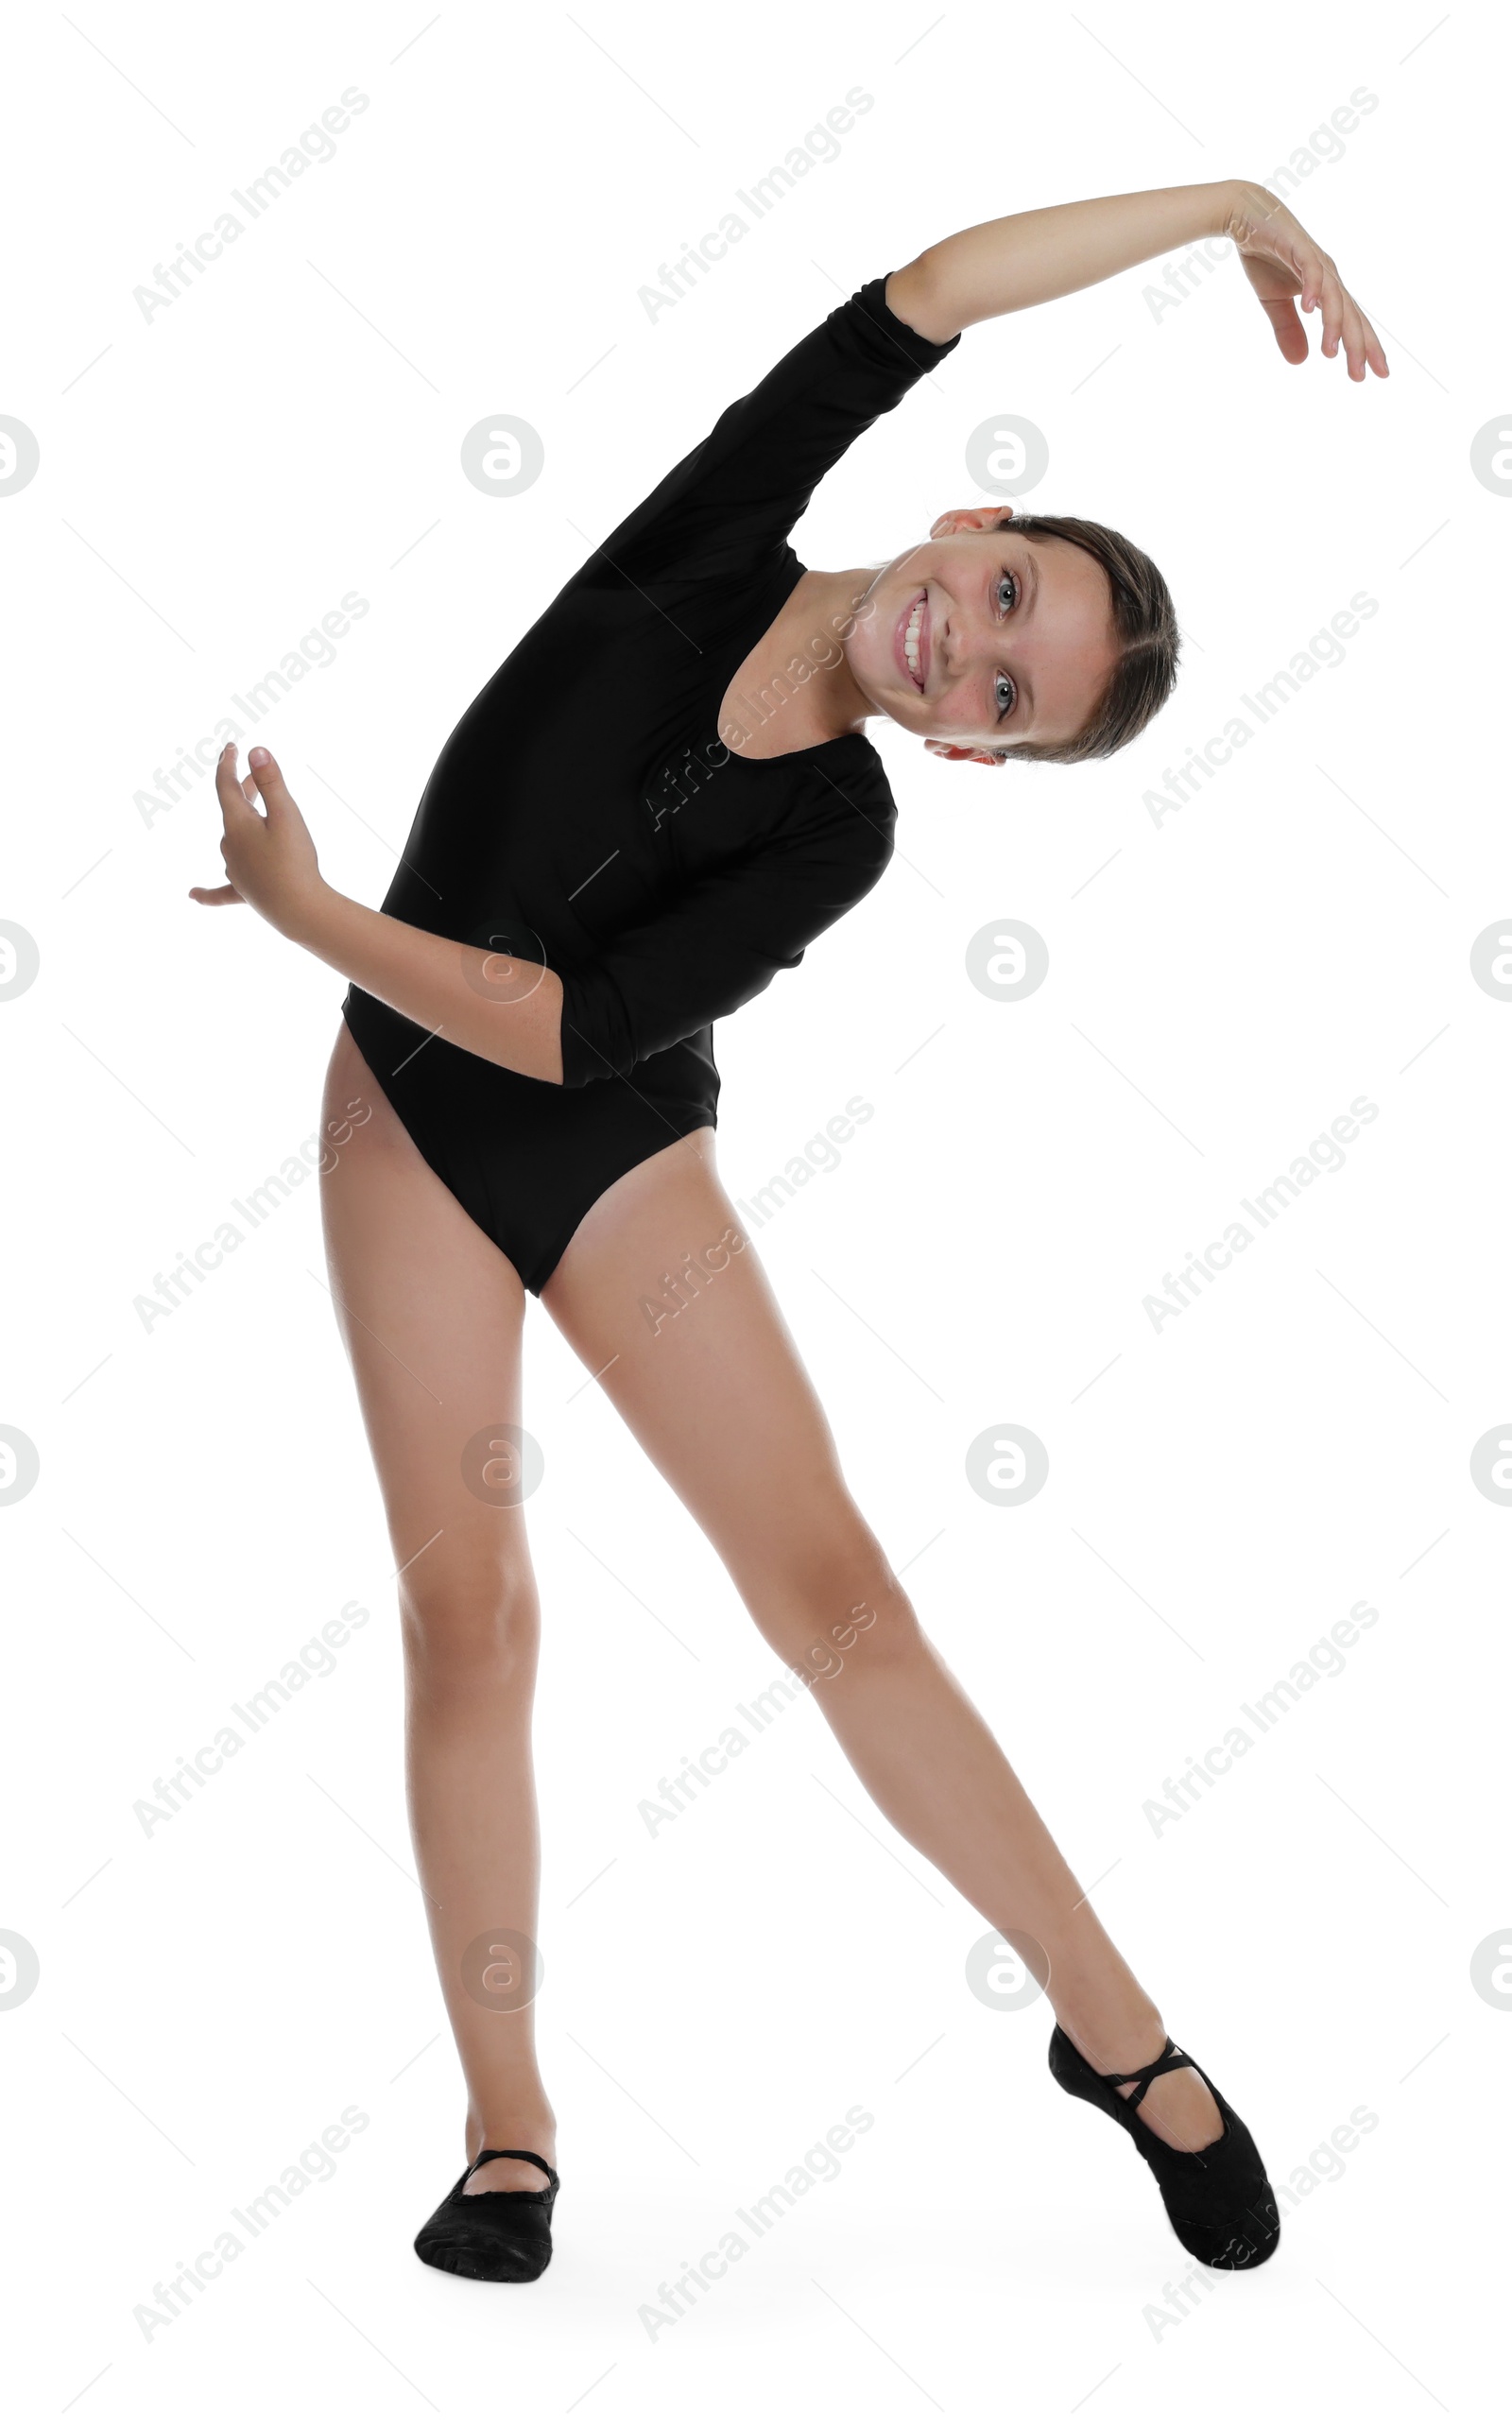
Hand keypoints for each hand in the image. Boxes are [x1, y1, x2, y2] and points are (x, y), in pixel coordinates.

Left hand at [190, 745, 325, 937]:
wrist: (298, 909)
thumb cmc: (294, 860)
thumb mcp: (287, 815)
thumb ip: (271, 782)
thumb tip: (256, 751)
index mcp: (237, 824)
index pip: (226, 786)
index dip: (228, 763)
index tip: (231, 746)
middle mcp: (229, 845)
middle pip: (233, 811)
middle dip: (243, 791)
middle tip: (255, 775)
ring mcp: (234, 869)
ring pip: (234, 840)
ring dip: (244, 825)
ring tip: (261, 819)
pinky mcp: (243, 891)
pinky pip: (222, 888)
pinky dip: (208, 890)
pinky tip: (192, 895)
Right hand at [1224, 181, 1387, 379]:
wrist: (1246, 216)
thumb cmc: (1264, 255)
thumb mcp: (1274, 301)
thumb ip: (1288, 330)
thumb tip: (1301, 362)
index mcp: (1326, 288)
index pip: (1351, 321)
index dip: (1365, 347)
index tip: (1377, 374)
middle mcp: (1328, 275)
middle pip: (1350, 314)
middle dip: (1358, 345)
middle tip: (1363, 375)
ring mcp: (1315, 261)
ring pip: (1333, 297)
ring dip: (1334, 324)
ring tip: (1331, 353)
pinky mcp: (1298, 247)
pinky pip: (1310, 270)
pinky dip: (1312, 288)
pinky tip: (1311, 309)